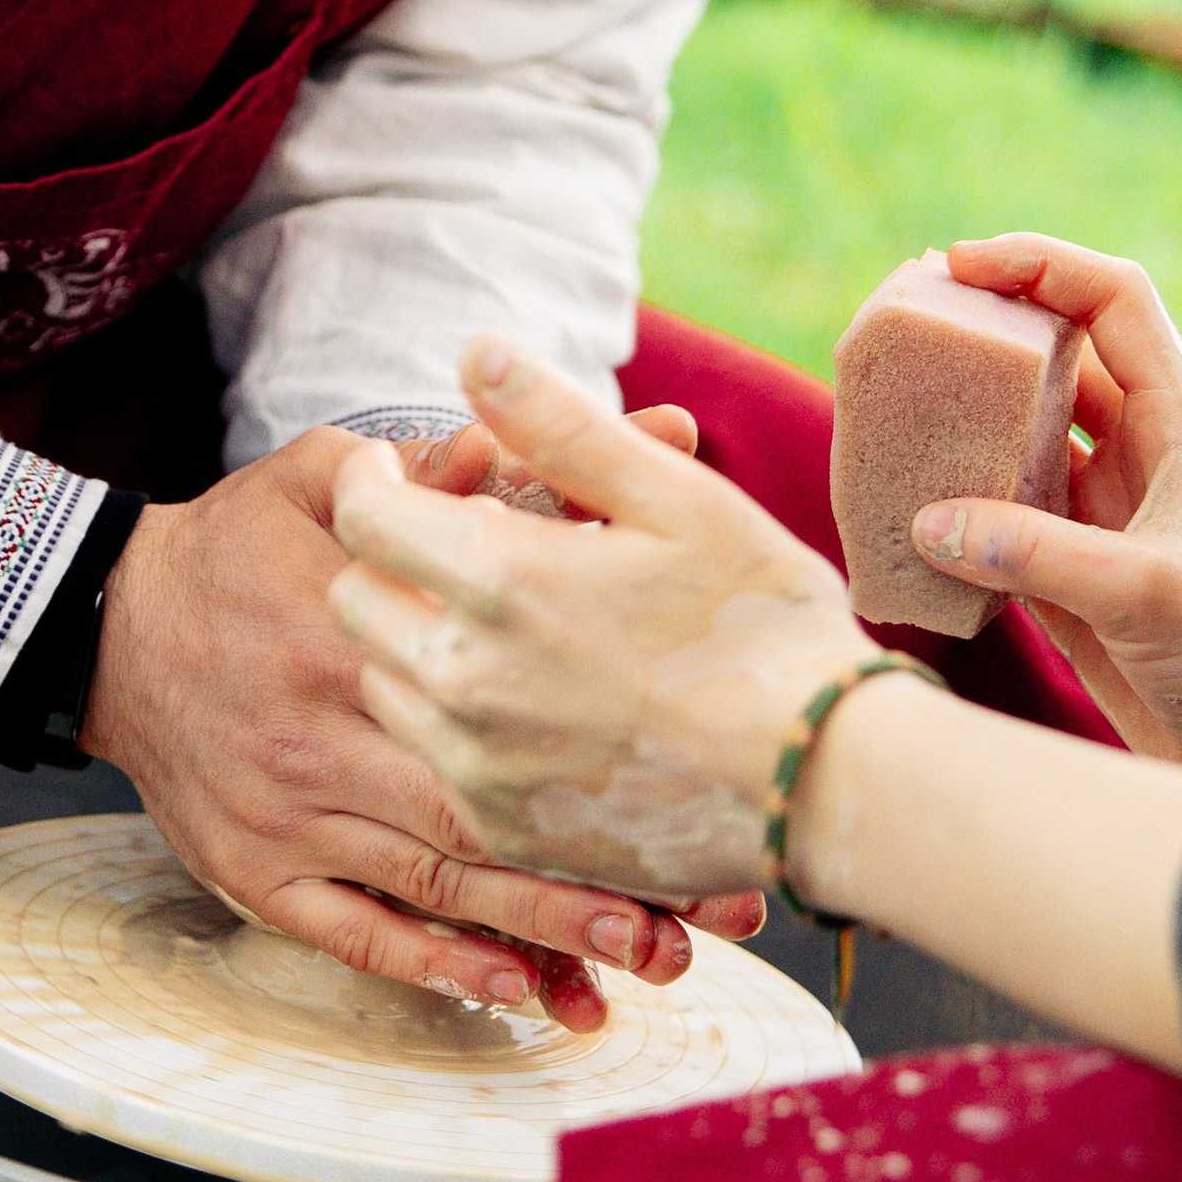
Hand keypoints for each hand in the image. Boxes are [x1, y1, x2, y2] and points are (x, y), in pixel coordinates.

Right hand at [81, 428, 696, 1030]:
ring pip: (437, 888)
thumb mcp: (318, 477)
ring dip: (547, 932)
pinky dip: (440, 968)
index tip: (693, 790)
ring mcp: (290, 817)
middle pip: (486, 815)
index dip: (597, 754)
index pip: (496, 702)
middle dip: (601, 869)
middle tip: (709, 911)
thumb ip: (424, 467)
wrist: (108, 625)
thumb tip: (519, 439)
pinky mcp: (257, 873)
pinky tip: (518, 990)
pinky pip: (357, 934)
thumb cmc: (235, 544)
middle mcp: (324, 736)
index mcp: (351, 634)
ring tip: (650, 961)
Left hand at [328, 342, 872, 903]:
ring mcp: (479, 767)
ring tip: (501, 622)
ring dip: (416, 642)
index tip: (393, 471)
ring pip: (384, 684)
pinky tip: (533, 699)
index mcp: (501, 584)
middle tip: (455, 544)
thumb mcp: (674, 497)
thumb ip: (560, 422)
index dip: (369, 479)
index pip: (362, 517)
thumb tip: (474, 352)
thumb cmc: (762, 622)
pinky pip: (433, 759)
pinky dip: (457, 720)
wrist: (827, 781)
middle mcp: (467, 683)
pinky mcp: (503, 828)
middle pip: (355, 602)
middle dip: (387, 560)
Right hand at [909, 235, 1181, 767]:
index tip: (958, 265)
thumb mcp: (1152, 598)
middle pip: (1057, 348)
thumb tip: (930, 521)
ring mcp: (1104, 505)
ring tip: (888, 399)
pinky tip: (903, 503)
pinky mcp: (1072, 564)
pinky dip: (952, 499)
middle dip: (985, 323)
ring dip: (962, 411)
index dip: (1038, 264)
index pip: (1112, 300)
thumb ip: (1041, 554)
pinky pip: (999, 509)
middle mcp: (1142, 448)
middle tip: (906, 318)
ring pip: (1021, 426)